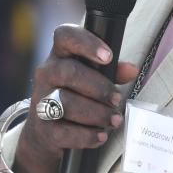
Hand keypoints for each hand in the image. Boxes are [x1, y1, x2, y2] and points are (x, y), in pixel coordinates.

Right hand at [13, 24, 138, 172]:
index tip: (108, 56)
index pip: (65, 36)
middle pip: (69, 72)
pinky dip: (87, 136)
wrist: (46, 131)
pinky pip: (65, 132)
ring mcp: (41, 101)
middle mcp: (46, 74)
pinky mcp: (43, 129)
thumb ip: (111, 71)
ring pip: (67, 103)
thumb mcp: (92, 78)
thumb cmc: (75, 95)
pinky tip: (101, 136)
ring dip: (97, 113)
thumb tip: (131, 69)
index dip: (87, 43)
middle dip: (98, 86)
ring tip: (114, 120)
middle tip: (117, 98)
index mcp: (59, 55)